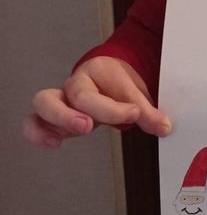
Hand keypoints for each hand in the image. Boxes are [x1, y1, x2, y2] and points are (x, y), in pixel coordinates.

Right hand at [23, 56, 171, 148]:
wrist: (106, 74)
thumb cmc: (118, 83)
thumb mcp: (135, 93)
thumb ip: (148, 112)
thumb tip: (164, 127)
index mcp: (98, 70)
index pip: (105, 89)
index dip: (117, 106)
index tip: (135, 114)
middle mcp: (77, 83)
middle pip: (73, 91)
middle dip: (82, 107)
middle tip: (89, 125)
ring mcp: (62, 99)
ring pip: (44, 102)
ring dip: (56, 119)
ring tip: (68, 136)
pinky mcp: (52, 117)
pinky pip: (34, 121)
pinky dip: (37, 132)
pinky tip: (52, 144)